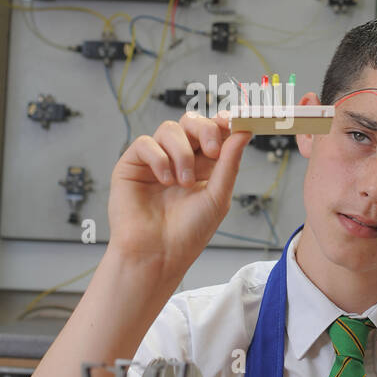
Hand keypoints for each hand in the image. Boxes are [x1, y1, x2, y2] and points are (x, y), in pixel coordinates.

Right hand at [107, 110, 251, 275]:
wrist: (158, 254)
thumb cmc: (188, 232)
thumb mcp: (218, 195)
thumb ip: (229, 162)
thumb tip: (244, 132)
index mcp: (202, 165)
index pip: (212, 131)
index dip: (221, 123)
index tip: (232, 123)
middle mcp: (178, 158)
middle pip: (191, 122)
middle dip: (205, 130)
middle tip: (213, 150)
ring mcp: (154, 160)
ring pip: (169, 129)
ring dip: (182, 153)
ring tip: (184, 182)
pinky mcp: (132, 165)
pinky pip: (145, 143)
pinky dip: (158, 158)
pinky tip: (165, 181)